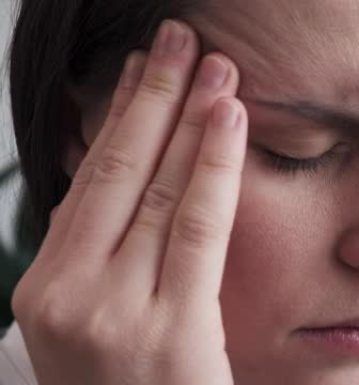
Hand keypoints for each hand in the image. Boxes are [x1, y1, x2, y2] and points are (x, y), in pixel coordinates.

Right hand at [11, 19, 245, 384]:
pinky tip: (228, 119)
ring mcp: (113, 314)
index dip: (121, 116)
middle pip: (119, 170)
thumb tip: (128, 181)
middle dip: (152, 94)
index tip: (145, 68)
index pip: (92, 180)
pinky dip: (212, 167)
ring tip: (214, 64)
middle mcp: (67, 293)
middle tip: (179, 37)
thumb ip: (108, 255)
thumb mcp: (99, 321)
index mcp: (46, 287)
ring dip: (187, 117)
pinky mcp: (168, 332)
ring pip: (158, 190)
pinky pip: (195, 229)